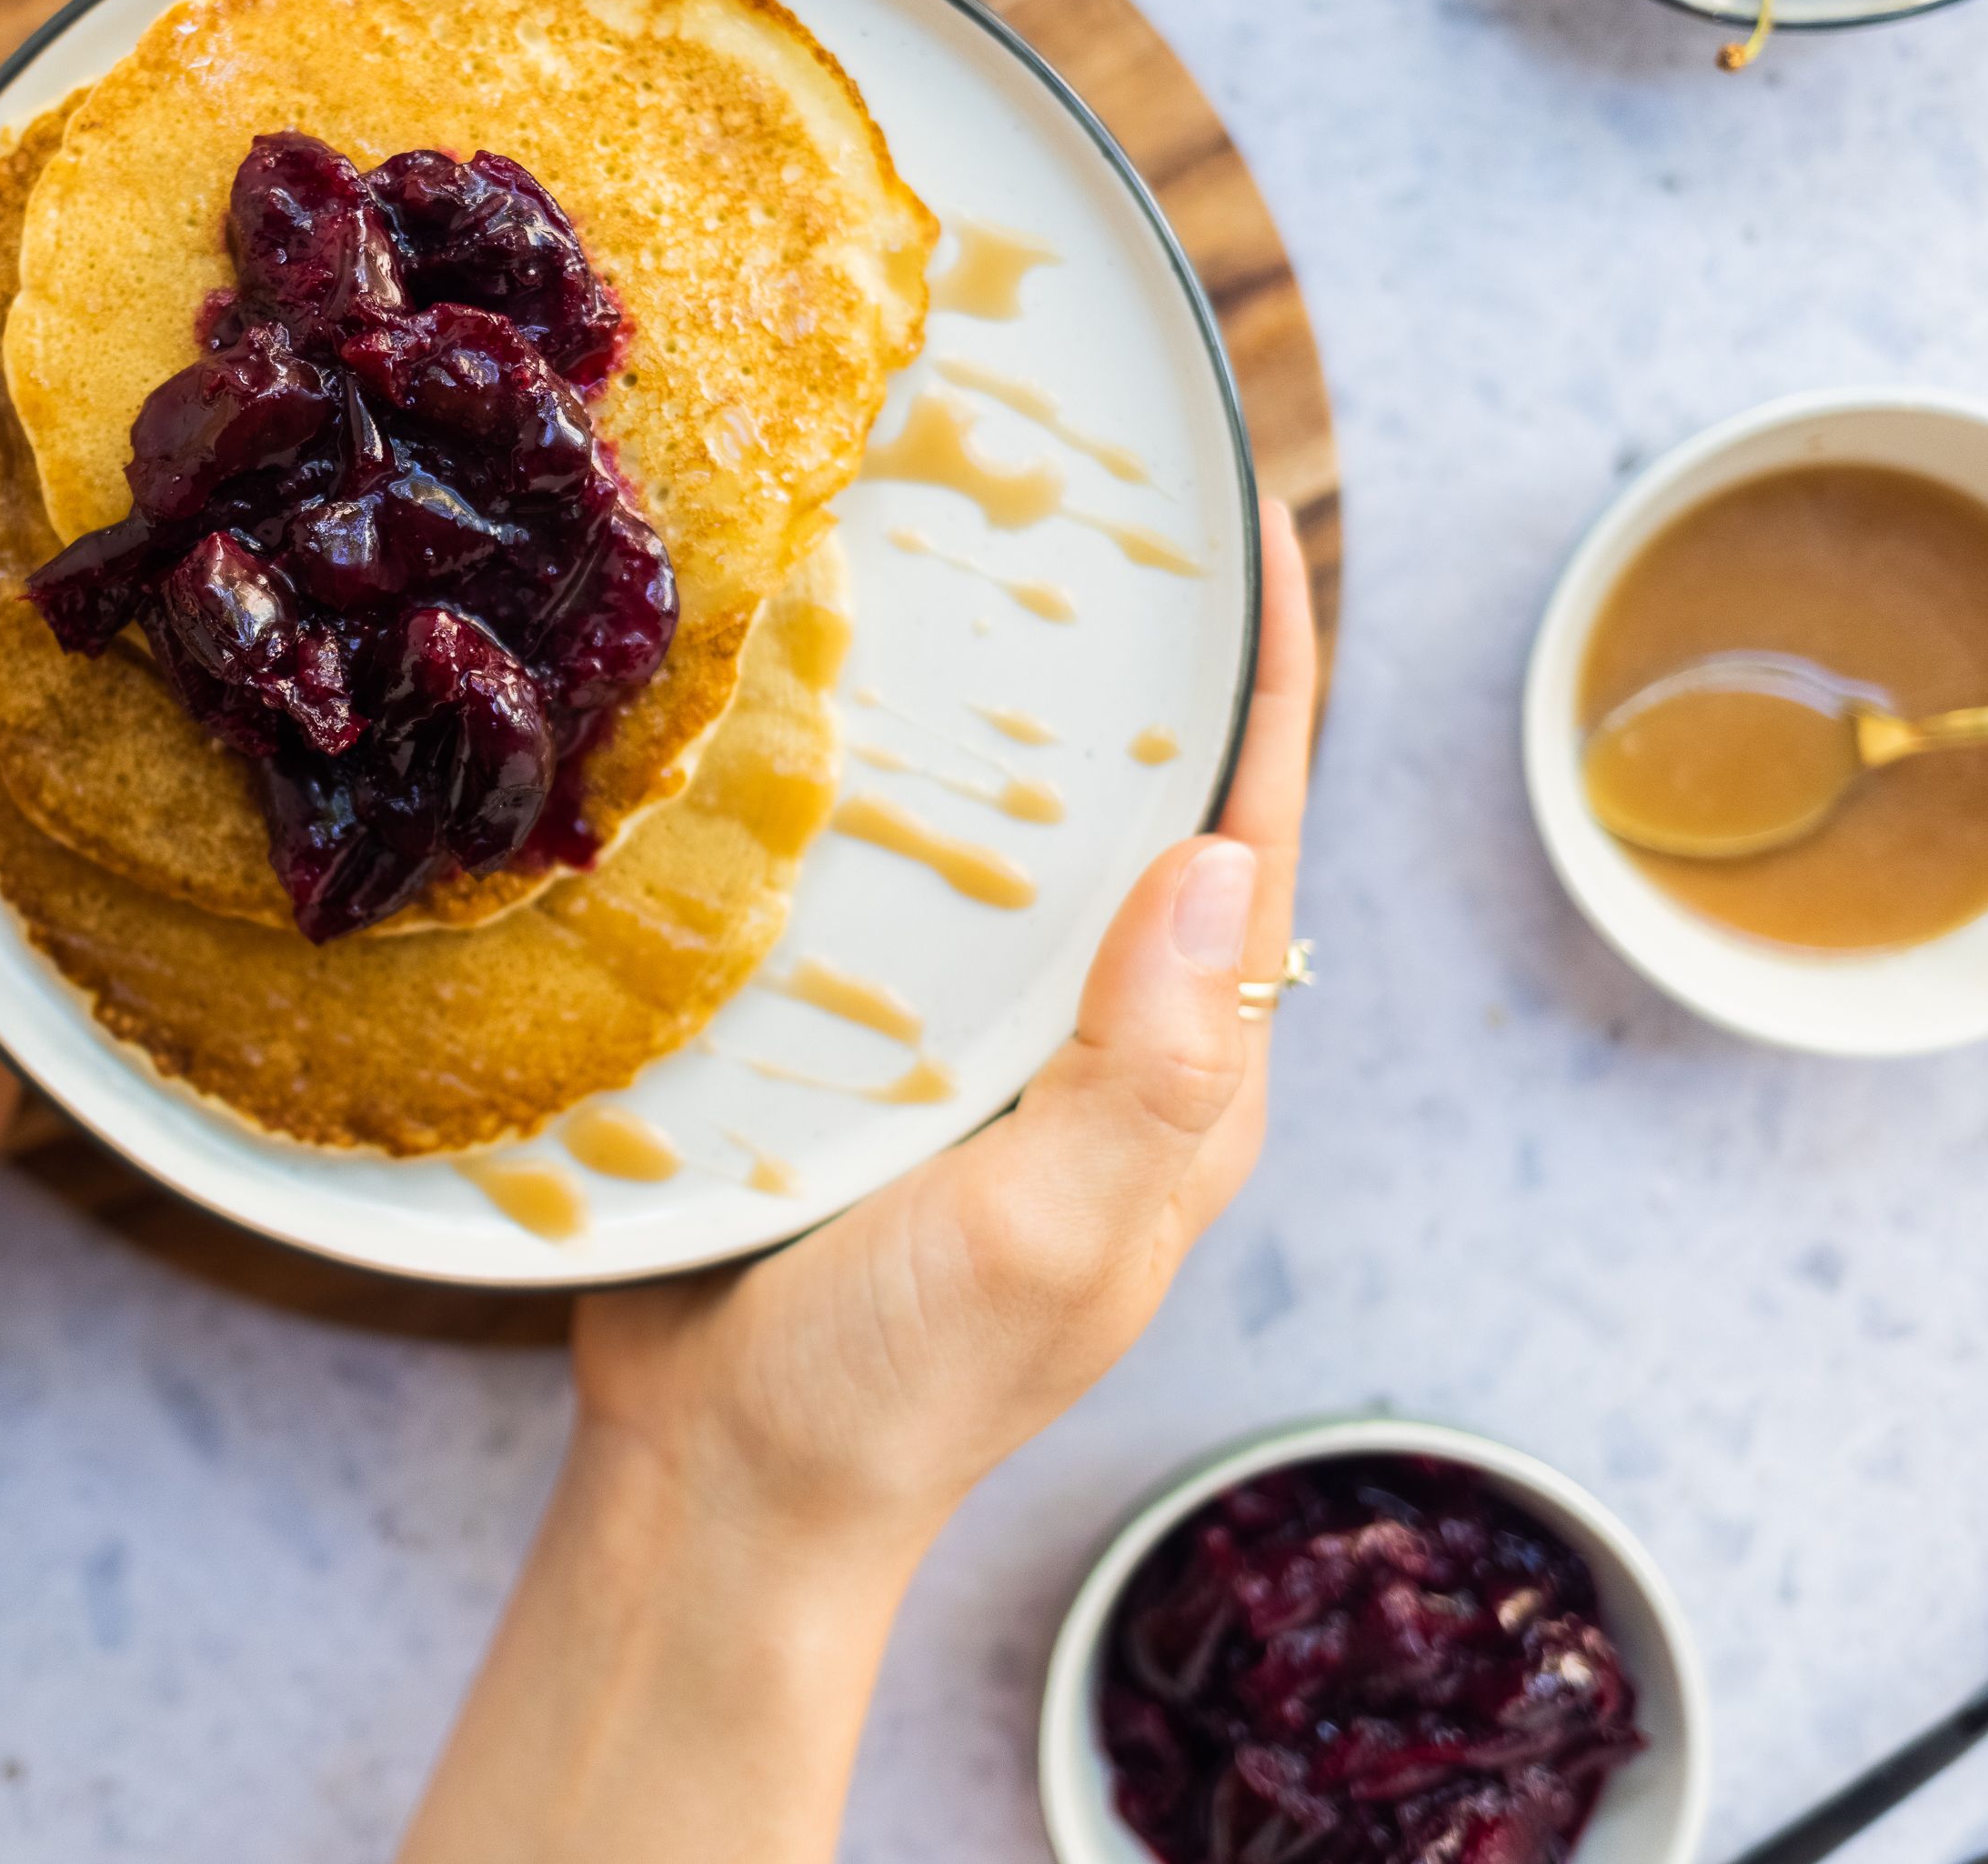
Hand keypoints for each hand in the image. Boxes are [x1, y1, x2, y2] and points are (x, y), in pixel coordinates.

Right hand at [573, 493, 1318, 1551]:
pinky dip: (879, 799)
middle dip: (1148, 658)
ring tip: (961, 559)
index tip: (1248, 514)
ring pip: (1021, 843)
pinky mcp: (859, 1055)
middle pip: (1154, 815)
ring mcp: (979, 1051)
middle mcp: (1101, 1050)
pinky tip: (814, 718)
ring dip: (1012, 714)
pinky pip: (896, 896)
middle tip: (1096, 490)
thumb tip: (1219, 857)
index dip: (1272, 670)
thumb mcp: (1046, 1235)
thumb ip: (1143, 1067)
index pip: (1257, 836)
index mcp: (1184, 1086)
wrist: (716, 1497)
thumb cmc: (890, 1391)